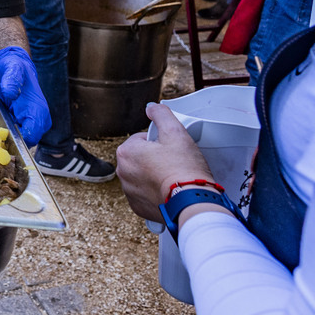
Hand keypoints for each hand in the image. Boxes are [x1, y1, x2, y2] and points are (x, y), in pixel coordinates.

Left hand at [0, 47, 50, 146]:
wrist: (10, 66)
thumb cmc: (12, 67)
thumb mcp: (11, 68)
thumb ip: (12, 79)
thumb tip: (11, 93)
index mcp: (38, 108)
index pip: (33, 134)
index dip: (18, 138)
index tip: (2, 131)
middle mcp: (39, 118)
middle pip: (27, 141)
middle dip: (11, 140)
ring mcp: (33, 122)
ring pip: (22, 141)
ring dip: (9, 138)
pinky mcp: (25, 123)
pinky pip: (18, 136)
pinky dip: (7, 134)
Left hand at [116, 103, 214, 222]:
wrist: (192, 201)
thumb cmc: (184, 168)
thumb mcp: (175, 131)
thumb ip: (161, 114)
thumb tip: (152, 107)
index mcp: (126, 152)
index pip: (142, 139)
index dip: (160, 142)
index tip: (171, 149)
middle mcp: (122, 173)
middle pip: (141, 158)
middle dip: (155, 158)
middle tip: (174, 163)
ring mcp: (129, 192)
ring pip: (143, 176)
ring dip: (155, 175)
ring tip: (173, 177)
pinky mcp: (138, 207)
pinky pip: (146, 194)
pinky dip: (156, 192)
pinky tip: (169, 191)